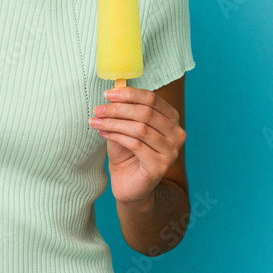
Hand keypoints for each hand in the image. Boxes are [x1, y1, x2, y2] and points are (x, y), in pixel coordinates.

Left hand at [89, 87, 185, 206]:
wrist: (129, 184)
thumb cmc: (127, 152)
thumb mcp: (125, 125)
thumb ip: (125, 109)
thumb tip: (115, 88)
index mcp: (171, 118)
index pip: (152, 98)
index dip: (128, 94)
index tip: (107, 94)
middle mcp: (177, 133)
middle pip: (145, 112)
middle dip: (118, 109)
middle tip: (98, 109)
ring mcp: (171, 151)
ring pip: (140, 128)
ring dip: (114, 122)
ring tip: (96, 121)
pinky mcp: (160, 165)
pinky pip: (135, 144)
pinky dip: (116, 136)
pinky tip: (103, 133)